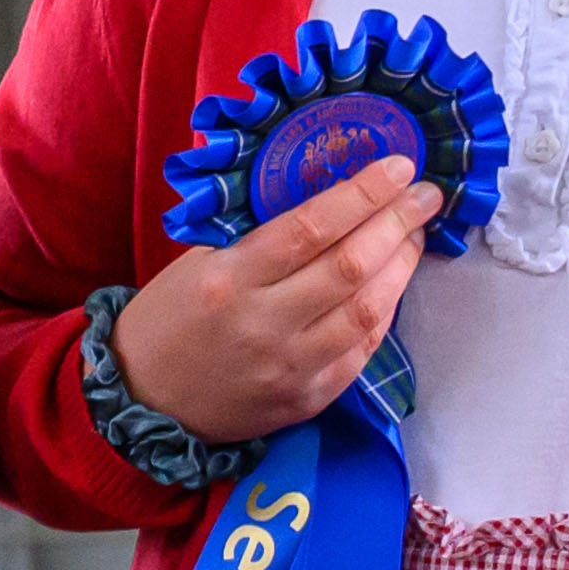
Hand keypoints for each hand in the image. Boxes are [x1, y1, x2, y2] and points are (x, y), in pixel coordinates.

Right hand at [109, 160, 435, 449]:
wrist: (144, 402)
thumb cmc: (170, 320)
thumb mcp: (198, 264)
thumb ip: (259, 236)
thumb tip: (333, 198)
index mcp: (227, 281)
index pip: (311, 227)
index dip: (363, 193)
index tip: (398, 167)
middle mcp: (261, 325)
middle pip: (351, 265)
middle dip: (399, 221)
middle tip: (424, 195)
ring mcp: (288, 367)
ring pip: (369, 309)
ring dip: (402, 265)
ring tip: (414, 235)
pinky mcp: (306, 398)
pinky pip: (363, 349)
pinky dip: (385, 310)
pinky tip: (391, 284)